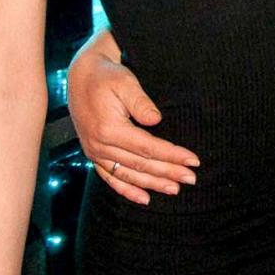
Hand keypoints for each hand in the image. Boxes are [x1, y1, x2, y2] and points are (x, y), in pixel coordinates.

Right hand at [67, 49, 198, 204]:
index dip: (172, 155)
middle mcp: (100, 146)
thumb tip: (156, 120)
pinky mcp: (93, 154)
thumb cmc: (107, 76)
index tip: (193, 160)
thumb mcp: (125, 82)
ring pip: (128, 175)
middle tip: (192, 178)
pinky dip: (127, 190)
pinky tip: (144, 198)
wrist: (81, 76)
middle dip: (168, 172)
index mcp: (109, 129)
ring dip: (152, 184)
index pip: (148, 148)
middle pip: (141, 165)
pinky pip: (110, 178)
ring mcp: (95, 152)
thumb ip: (140, 102)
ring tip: (175, 189)